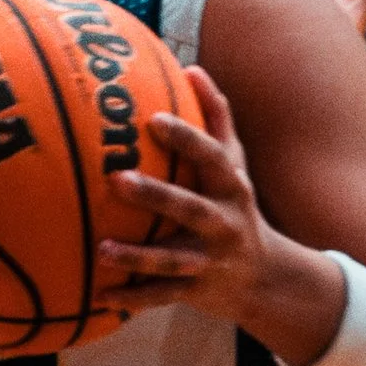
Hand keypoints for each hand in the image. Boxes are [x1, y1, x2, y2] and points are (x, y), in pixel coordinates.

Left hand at [93, 67, 341, 359]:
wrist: (266, 278)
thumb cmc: (237, 206)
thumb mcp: (235, 165)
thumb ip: (217, 118)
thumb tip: (192, 68)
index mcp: (232, 187)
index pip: (212, 157)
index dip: (187, 138)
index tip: (153, 118)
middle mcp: (224, 223)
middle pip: (191, 208)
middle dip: (157, 196)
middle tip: (117, 179)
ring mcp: (209, 260)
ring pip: (172, 259)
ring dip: (137, 257)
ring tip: (100, 249)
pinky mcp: (195, 291)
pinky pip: (161, 295)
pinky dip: (133, 297)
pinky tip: (99, 296)